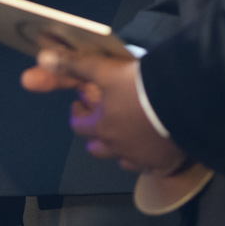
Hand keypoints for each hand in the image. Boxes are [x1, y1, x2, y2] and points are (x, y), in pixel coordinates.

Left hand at [21, 49, 184, 172]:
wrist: (183, 102)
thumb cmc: (140, 86)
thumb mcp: (105, 69)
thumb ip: (74, 64)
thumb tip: (41, 57)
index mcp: (102, 126)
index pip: (78, 125)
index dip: (78, 113)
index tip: (82, 102)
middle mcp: (118, 147)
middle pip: (97, 149)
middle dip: (96, 135)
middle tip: (105, 118)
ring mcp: (141, 159)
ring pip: (123, 160)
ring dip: (121, 148)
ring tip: (130, 132)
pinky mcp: (164, 165)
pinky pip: (151, 167)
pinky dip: (148, 158)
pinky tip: (154, 147)